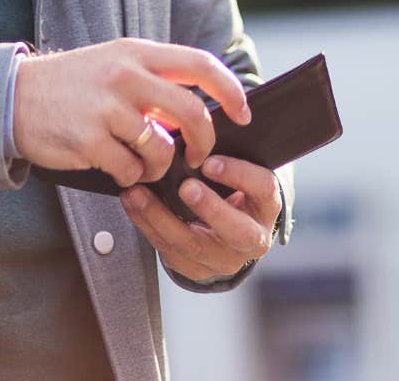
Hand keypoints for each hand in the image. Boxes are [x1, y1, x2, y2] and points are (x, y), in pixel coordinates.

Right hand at [12, 38, 250, 189]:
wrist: (12, 98)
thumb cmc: (69, 86)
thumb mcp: (111, 64)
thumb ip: (151, 81)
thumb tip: (196, 111)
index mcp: (135, 53)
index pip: (199, 65)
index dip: (229, 91)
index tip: (242, 113)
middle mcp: (124, 76)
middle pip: (191, 112)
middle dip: (204, 142)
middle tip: (198, 158)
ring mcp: (106, 108)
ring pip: (161, 148)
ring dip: (160, 166)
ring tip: (141, 164)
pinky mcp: (89, 140)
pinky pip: (130, 169)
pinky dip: (130, 176)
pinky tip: (116, 169)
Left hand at [121, 154, 279, 281]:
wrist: (224, 234)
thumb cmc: (227, 190)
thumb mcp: (234, 174)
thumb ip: (220, 158)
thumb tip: (190, 128)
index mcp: (266, 207)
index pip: (264, 189)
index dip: (239, 175)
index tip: (209, 162)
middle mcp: (252, 239)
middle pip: (238, 231)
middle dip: (210, 209)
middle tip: (185, 187)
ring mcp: (224, 259)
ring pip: (194, 245)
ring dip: (161, 217)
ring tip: (137, 193)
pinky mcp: (196, 270)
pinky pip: (169, 251)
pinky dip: (147, 225)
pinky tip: (132, 204)